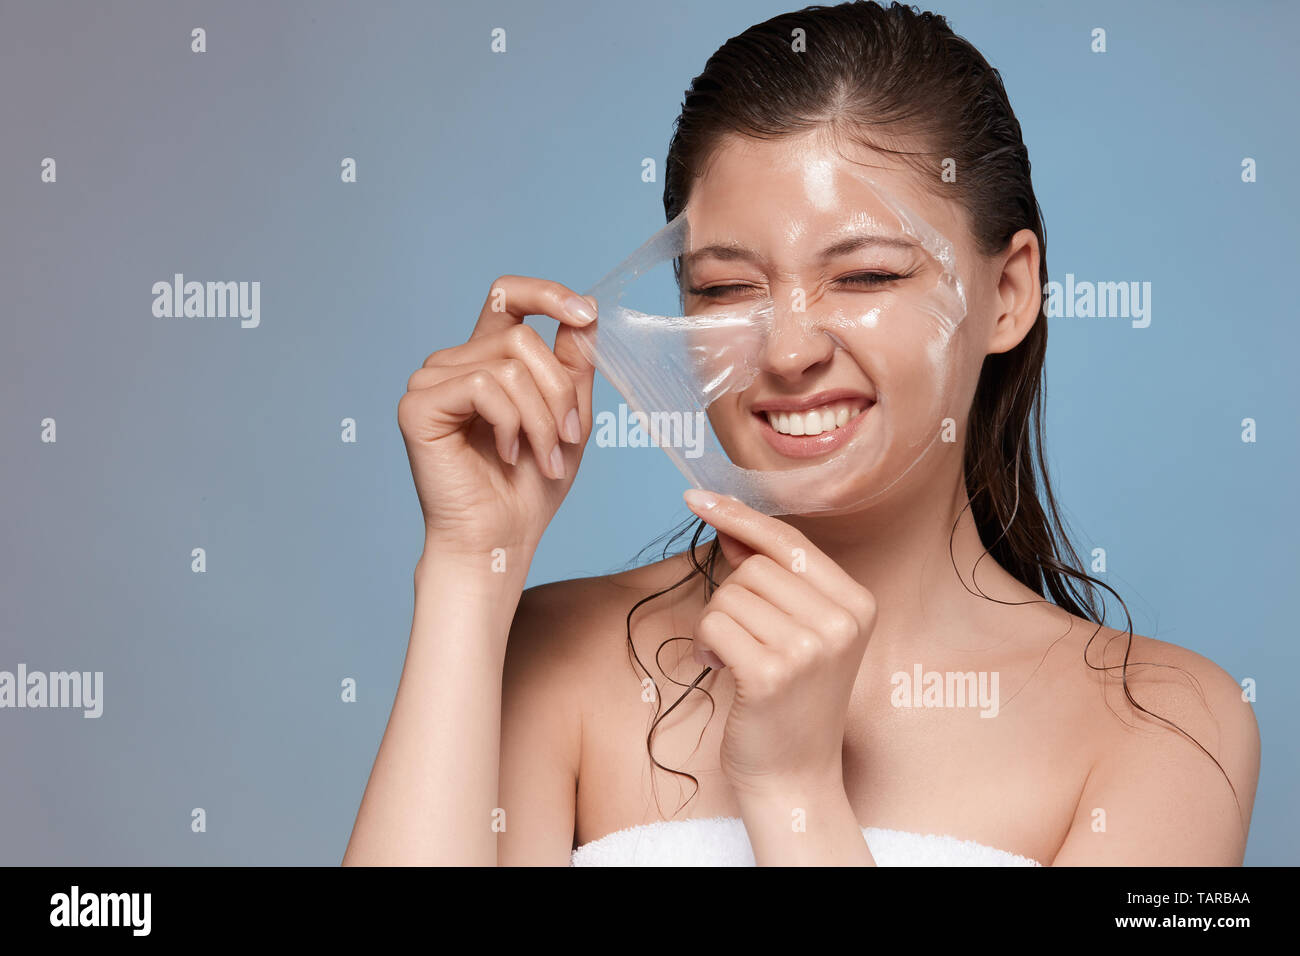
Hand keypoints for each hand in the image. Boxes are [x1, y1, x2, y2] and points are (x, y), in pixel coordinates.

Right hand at [398, 277, 596, 559]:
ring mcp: (431, 381)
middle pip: (522, 337)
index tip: (585, 314)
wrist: (500, 538)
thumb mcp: (568, 416)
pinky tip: (506, 454)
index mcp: (487, 359)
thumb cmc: (530, 486)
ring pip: (509, 365)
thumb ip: (574, 363)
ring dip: (542, 418)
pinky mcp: (418, 405)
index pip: (508, 296)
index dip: (547, 293)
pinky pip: (484, 387)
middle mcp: (455, 363)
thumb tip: (585, 309)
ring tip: (544, 458)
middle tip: (567, 441)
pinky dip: (511, 424)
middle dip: (559, 392)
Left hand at [683, 489, 877, 799]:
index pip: (789, 542)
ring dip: (717, 624)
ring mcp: (809, 649)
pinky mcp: (770, 674)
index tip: (697, 497)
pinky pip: (713, 624)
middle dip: (730, 597)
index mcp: (857, 603)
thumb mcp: (800, 631)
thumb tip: (729, 522)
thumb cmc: (791, 701)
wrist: (796, 777)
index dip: (740, 517)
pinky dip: (706, 644)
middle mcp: (841, 622)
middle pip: (754, 567)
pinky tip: (722, 671)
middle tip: (740, 639)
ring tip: (735, 660)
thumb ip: (772, 577)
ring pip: (729, 594)